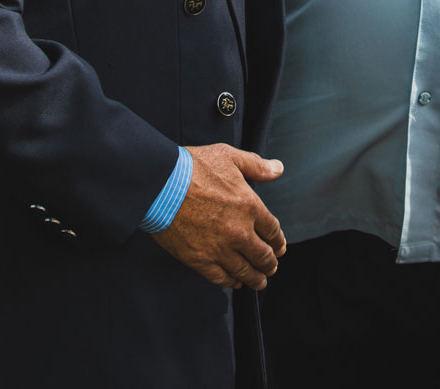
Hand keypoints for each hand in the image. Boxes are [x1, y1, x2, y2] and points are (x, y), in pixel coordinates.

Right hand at [152, 145, 285, 290]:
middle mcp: (239, 231)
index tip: (279, 247)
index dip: (278, 242)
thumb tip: (278, 169)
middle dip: (270, 264)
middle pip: (263, 255)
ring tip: (260, 281)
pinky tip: (235, 282)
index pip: (273, 231)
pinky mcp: (199, 260)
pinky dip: (231, 282)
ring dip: (255, 278)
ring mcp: (219, 249)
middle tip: (271, 267)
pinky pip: (221, 278)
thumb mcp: (229, 157)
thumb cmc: (193, 167)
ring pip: (245, 271)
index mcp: (249, 206)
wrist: (160, 184)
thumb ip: (257, 166)